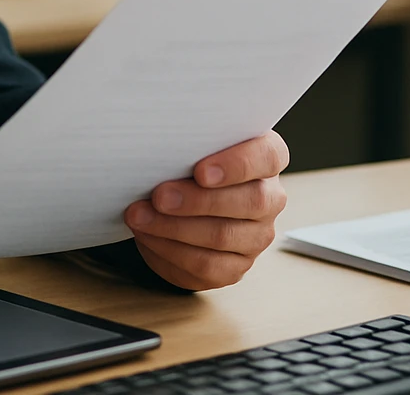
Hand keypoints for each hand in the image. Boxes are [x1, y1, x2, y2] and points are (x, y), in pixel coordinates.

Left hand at [124, 131, 288, 290]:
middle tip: (159, 196)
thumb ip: (188, 143)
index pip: (268, 156)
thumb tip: (156, 146)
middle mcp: (270, 198)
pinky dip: (170, 250)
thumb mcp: (189, 145)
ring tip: (140, 216)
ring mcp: (256, 236)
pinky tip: (147, 235)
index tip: (200, 172)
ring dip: (174, 227)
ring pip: (223, 236)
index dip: (237, 165)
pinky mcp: (235, 266)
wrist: (178, 199)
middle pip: (249, 202)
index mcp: (265, 158)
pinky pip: (207, 265)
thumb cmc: (186, 161)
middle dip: (198, 200)